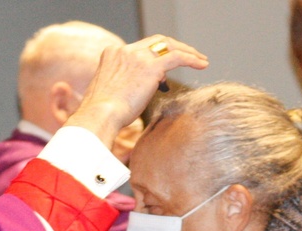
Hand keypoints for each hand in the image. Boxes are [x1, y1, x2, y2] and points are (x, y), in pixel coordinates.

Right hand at [64, 35, 207, 149]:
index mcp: (112, 54)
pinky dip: (191, 58)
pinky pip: (177, 57)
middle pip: (155, 42)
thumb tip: (138, 91)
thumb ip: (123, 86)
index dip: (154, 56)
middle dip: (173, 47)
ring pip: (168, 45)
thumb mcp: (109, 95)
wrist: (99, 116)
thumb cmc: (100, 115)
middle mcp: (125, 51)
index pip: (139, 49)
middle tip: (188, 55)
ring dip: (187, 51)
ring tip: (200, 60)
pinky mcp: (151, 67)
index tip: (163, 70)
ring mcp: (138, 57)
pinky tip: (202, 64)